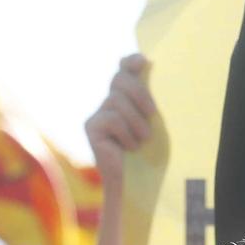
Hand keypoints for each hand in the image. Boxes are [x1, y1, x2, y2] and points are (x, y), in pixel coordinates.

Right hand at [85, 54, 155, 188]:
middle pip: (120, 80)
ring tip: (143, 140)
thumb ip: (150, 98)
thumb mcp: (154, 122)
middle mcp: (110, 102)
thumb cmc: (151, 152)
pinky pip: (112, 119)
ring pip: (117, 101)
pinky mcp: (90, 126)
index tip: (143, 62)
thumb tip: (151, 67)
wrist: (135, 183)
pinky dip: (126, 134)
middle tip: (153, 113)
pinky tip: (129, 148)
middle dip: (139, 93)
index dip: (131, 62)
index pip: (124, 69)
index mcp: (127, 97)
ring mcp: (98, 113)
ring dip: (136, 122)